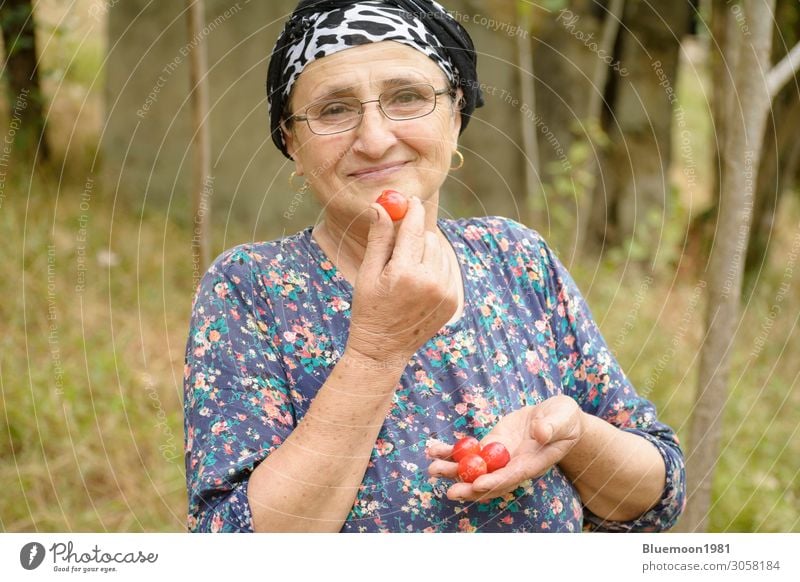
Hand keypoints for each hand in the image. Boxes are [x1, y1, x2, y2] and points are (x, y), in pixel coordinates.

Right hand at [346, 197, 457, 363]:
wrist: (383, 349)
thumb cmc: (369, 309)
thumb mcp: (368, 274)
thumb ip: (379, 239)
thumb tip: (380, 207)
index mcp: (405, 273)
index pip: (413, 229)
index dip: (412, 210)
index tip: (411, 199)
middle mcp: (430, 281)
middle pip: (429, 238)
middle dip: (415, 235)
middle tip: (401, 239)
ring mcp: (445, 292)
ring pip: (439, 253)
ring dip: (425, 252)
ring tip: (405, 271)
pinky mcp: (452, 301)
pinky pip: (446, 270)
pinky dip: (434, 269)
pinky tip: (417, 283)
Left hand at [427, 396, 585, 501]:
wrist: (556, 417)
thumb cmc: (564, 419)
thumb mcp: (563, 419)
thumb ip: (552, 427)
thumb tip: (541, 432)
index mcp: (533, 464)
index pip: (512, 477)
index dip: (495, 482)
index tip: (478, 484)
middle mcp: (513, 466)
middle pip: (489, 481)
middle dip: (469, 486)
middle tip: (450, 491)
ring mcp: (499, 457)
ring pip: (474, 468)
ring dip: (453, 470)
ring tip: (432, 469)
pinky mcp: (490, 445)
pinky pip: (469, 452)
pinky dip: (451, 452)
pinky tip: (434, 450)